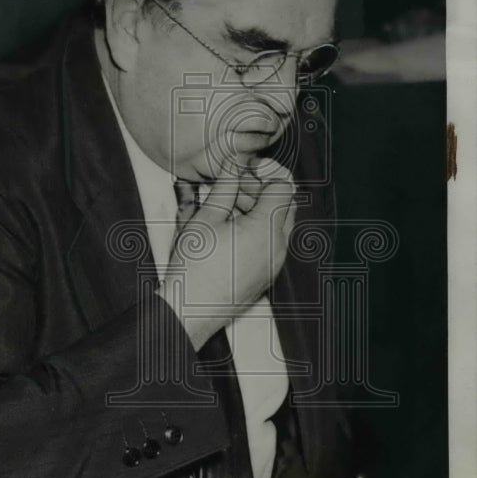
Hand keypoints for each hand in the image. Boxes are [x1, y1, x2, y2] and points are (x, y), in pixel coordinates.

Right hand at [156, 157, 296, 351]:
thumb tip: (232, 167)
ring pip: (279, 226)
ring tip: (226, 211)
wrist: (190, 309)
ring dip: (259, 212)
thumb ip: (224, 188)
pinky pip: (272, 245)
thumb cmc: (194, 268)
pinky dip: (258, 232)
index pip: (283, 187)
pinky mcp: (266, 275)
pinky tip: (230, 232)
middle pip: (286, 205)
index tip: (243, 173)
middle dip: (262, 192)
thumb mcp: (205, 219)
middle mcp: (278, 247)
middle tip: (233, 190)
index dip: (263, 175)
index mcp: (266, 229)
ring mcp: (274, 263)